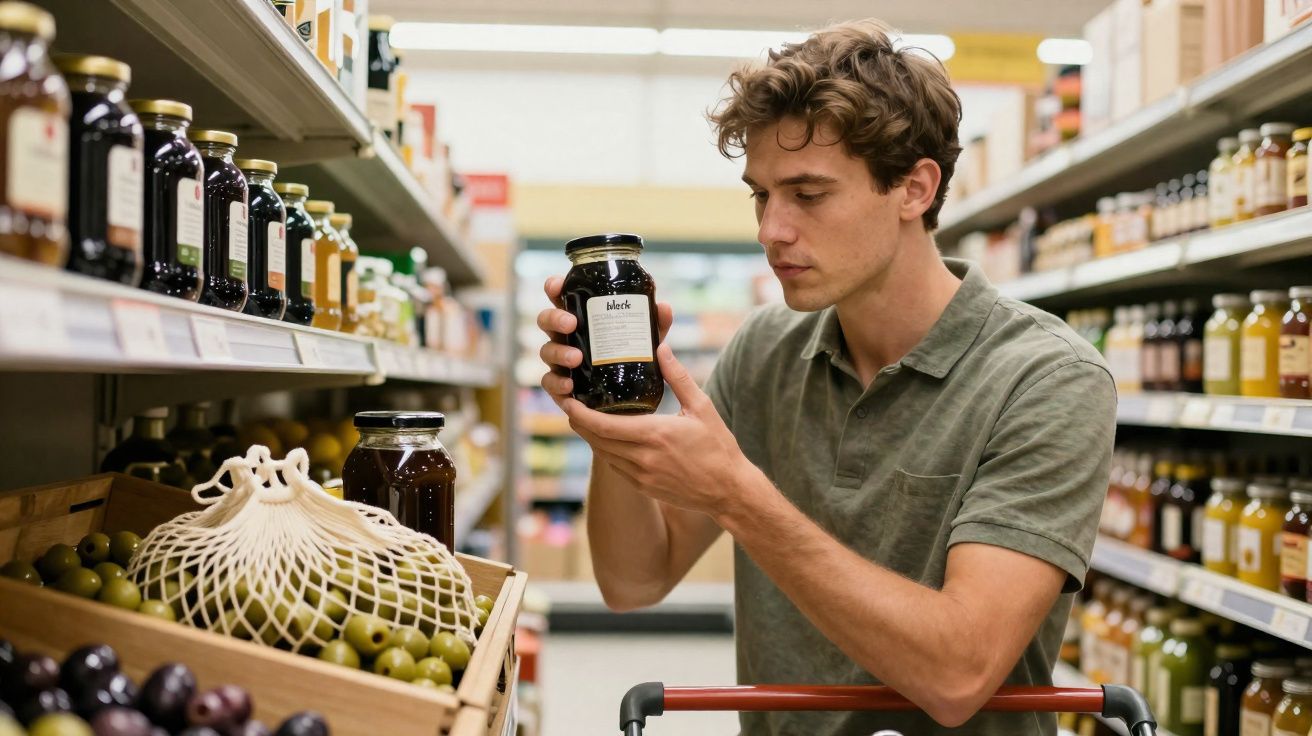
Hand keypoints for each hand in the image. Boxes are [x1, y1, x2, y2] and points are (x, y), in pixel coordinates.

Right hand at [536, 276, 672, 409]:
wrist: (629, 398)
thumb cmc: (633, 359)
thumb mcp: (646, 340)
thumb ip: (655, 324)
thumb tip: (663, 307)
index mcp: (582, 318)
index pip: (562, 297)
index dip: (554, 288)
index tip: (557, 286)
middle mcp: (566, 337)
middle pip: (546, 320)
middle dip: (555, 318)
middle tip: (572, 323)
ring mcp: (560, 361)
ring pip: (546, 351)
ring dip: (559, 352)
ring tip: (577, 358)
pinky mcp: (561, 387)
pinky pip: (550, 383)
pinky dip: (557, 383)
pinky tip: (570, 385)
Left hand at [563, 343, 759, 516]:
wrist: (729, 490)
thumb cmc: (718, 447)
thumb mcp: (702, 406)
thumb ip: (678, 377)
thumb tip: (661, 347)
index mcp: (654, 435)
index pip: (603, 425)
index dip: (579, 414)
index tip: (567, 401)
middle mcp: (643, 458)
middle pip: (596, 440)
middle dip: (579, 423)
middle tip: (571, 405)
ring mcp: (641, 476)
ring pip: (603, 455)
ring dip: (592, 438)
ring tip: (585, 419)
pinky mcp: (644, 487)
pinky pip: (616, 467)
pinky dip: (607, 452)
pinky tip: (609, 439)